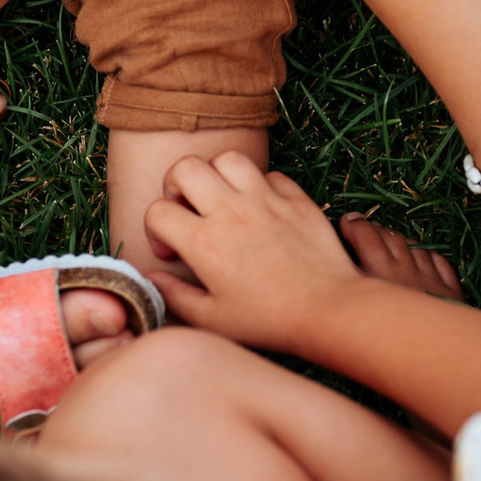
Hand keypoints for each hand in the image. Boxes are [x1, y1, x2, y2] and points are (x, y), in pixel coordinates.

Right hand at [142, 153, 371, 348]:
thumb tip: (151, 278)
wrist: (329, 311)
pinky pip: (271, 174)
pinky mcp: (296, 199)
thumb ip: (175, 296)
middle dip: (176, 186)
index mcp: (205, 243)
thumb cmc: (269, 322)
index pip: (157, 211)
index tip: (171, 250)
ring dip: (217, 175)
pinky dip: (260, 185)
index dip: (154, 230)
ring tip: (222, 199)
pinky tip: (261, 208)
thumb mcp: (213, 319)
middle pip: (185, 167)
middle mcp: (231, 213)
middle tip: (187, 210)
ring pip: (228, 158)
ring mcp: (266, 201)